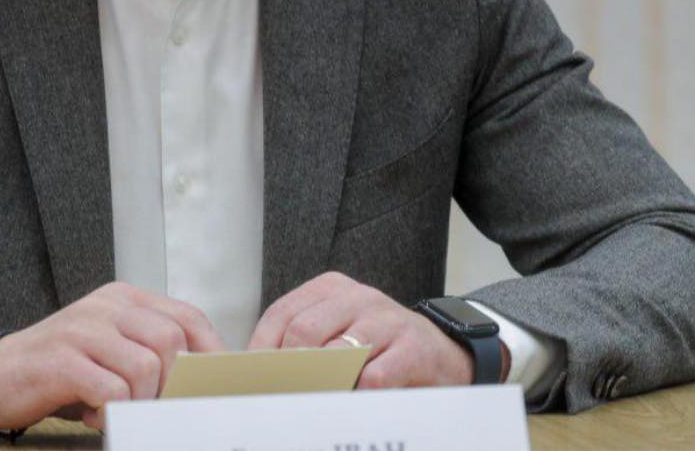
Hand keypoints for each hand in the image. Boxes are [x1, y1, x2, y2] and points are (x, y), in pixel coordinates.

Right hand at [0, 281, 225, 432]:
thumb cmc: (61, 366)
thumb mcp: (110, 346)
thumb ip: (148, 348)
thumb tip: (200, 379)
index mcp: (124, 298)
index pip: (187, 316)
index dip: (210, 352)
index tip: (216, 385)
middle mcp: (107, 306)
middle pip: (171, 341)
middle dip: (173, 384)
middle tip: (156, 407)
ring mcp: (83, 329)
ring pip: (146, 367)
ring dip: (141, 402)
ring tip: (119, 411)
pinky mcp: (62, 359)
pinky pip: (112, 390)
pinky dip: (112, 413)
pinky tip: (95, 415)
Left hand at [247, 272, 485, 388]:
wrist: (445, 354)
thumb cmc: (379, 348)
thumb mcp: (339, 332)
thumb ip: (305, 343)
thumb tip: (257, 372)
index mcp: (331, 288)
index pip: (282, 313)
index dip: (261, 349)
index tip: (249, 380)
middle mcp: (358, 296)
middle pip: (304, 332)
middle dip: (287, 369)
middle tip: (279, 397)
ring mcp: (386, 319)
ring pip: (336, 353)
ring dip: (320, 384)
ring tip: (310, 404)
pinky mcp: (412, 347)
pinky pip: (374, 376)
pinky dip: (357, 396)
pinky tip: (352, 405)